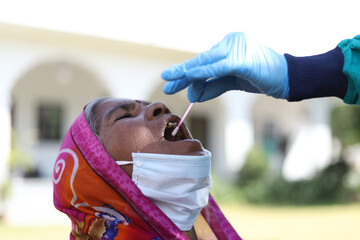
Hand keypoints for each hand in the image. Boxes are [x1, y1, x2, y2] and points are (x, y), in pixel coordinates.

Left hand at [162, 32, 288, 101]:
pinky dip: (203, 74)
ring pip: (207, 63)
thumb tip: (192, 95)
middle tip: (166, 82)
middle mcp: (230, 41)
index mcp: (228, 45)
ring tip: (171, 81)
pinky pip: (218, 68)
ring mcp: (236, 47)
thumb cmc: (260, 77)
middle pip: (201, 61)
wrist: (285, 78)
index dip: (186, 73)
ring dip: (188, 74)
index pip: (203, 61)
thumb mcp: (231, 81)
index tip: (171, 82)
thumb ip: (212, 86)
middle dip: (182, 74)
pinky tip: (189, 78)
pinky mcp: (241, 58)